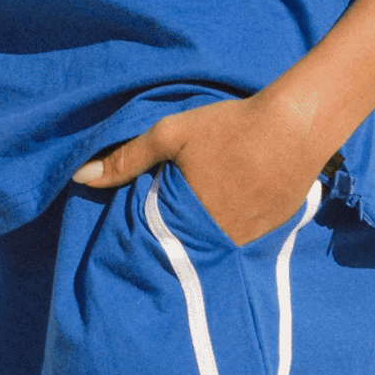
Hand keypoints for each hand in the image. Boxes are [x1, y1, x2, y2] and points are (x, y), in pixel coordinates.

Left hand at [73, 93, 322, 245]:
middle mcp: (214, 241)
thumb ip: (126, 159)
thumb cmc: (229, 128)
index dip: (142, 232)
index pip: (151, 241)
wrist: (294, 128)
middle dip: (171, 235)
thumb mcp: (171, 135)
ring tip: (200, 208)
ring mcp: (244, 241)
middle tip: (169, 212)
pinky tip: (230, 204)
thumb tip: (80, 178)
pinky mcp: (268, 234)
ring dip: (200, 233)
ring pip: (210, 245)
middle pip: (182, 246)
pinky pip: (238, 239)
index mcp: (185, 221)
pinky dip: (229, 227)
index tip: (130, 228)